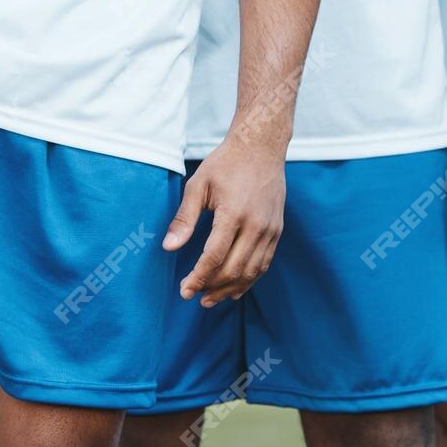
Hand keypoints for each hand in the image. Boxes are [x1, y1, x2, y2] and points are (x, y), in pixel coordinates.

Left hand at [165, 137, 286, 307]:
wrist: (261, 147)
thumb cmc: (226, 164)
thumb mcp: (198, 186)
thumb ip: (184, 218)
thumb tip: (169, 247)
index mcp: (234, 213)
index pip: (214, 257)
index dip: (199, 278)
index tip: (184, 290)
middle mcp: (256, 225)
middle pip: (234, 269)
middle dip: (211, 287)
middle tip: (192, 296)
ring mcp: (270, 229)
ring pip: (251, 272)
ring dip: (230, 289)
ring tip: (210, 299)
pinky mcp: (277, 231)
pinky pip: (264, 264)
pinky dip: (248, 280)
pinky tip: (233, 289)